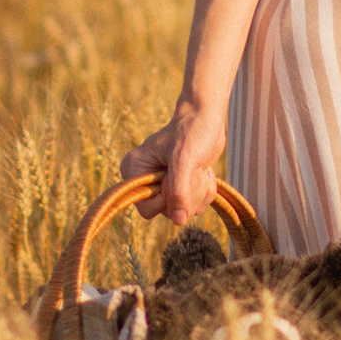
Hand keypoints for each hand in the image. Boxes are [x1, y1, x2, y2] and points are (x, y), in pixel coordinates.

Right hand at [118, 102, 226, 225]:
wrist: (206, 118)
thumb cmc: (191, 132)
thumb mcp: (184, 159)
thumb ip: (179, 191)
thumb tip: (178, 221)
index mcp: (133, 171)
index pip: (146, 207)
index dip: (166, 197)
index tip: (177, 175)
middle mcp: (144, 181)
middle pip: (165, 211)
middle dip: (187, 194)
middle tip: (194, 171)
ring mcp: (162, 186)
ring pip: (182, 212)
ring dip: (199, 192)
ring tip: (200, 169)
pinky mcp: (178, 189)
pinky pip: (192, 207)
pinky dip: (204, 192)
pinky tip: (205, 172)